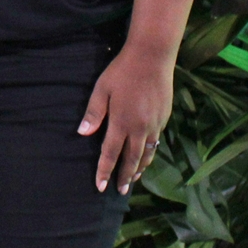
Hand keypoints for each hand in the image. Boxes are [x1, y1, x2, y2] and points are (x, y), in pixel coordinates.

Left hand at [77, 44, 174, 194]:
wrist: (152, 57)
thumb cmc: (122, 71)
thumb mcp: (102, 89)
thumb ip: (93, 113)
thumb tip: (82, 133)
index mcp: (122, 122)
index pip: (110, 153)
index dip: (104, 171)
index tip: (100, 186)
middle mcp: (140, 128)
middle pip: (132, 159)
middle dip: (125, 177)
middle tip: (121, 191)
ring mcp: (154, 124)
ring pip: (147, 153)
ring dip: (140, 168)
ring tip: (134, 179)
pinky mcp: (164, 117)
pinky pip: (156, 141)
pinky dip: (150, 153)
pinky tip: (146, 155)